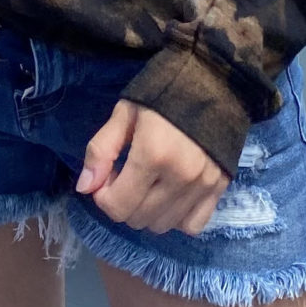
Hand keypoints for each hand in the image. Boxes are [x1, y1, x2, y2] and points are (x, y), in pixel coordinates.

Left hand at [76, 100, 229, 236]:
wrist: (214, 80)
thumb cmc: (163, 92)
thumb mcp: (124, 113)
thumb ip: (101, 150)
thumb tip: (85, 188)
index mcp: (153, 154)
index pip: (117, 206)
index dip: (103, 196)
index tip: (107, 175)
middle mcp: (180, 177)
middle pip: (138, 219)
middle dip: (123, 202)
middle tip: (127, 175)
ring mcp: (203, 185)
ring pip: (162, 226)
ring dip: (147, 211)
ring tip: (149, 182)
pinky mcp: (220, 188)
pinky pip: (192, 225)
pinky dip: (177, 217)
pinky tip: (171, 195)